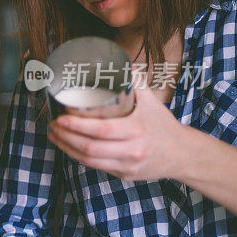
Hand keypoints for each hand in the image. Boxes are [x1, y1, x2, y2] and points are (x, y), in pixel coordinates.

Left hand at [47, 87, 192, 180]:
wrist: (183, 155)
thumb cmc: (163, 125)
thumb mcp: (151, 102)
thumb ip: (135, 82)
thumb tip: (122, 61)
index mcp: (137, 130)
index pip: (101, 130)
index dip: (77, 125)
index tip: (61, 117)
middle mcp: (132, 150)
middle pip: (90, 148)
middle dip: (66, 137)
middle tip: (52, 125)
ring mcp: (127, 165)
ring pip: (89, 160)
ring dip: (67, 148)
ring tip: (54, 135)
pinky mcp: (124, 174)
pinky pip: (96, 166)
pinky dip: (78, 156)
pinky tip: (68, 147)